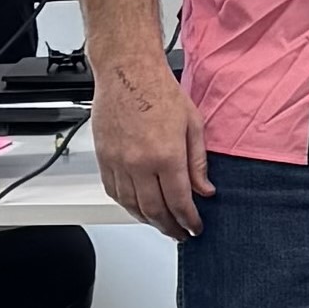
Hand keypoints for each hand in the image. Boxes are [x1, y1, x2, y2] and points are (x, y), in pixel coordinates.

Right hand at [91, 53, 212, 238]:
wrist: (128, 73)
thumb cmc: (161, 92)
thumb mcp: (194, 125)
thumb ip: (198, 162)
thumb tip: (205, 189)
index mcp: (166, 155)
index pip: (180, 202)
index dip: (189, 221)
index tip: (196, 228)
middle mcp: (139, 163)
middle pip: (154, 210)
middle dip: (170, 227)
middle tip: (181, 234)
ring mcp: (117, 162)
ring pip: (131, 205)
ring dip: (148, 220)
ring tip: (163, 225)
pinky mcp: (103, 158)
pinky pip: (113, 191)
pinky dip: (127, 206)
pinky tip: (138, 208)